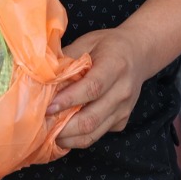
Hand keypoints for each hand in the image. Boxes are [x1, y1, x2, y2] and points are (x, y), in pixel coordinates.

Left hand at [48, 26, 150, 148]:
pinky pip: (97, 135)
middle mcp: (123, 91)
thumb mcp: (87, 42)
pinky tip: (63, 131)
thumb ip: (67, 59)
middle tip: (41, 126)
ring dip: (68, 138)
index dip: (68, 100)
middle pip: (91, 118)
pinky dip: (77, 137)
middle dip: (63, 127)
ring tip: (48, 134)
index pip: (92, 88)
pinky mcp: (121, 121)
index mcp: (115, 66)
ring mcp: (124, 110)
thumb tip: (42, 78)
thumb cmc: (109, 45)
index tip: (47, 107)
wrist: (139, 53)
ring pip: (93, 133)